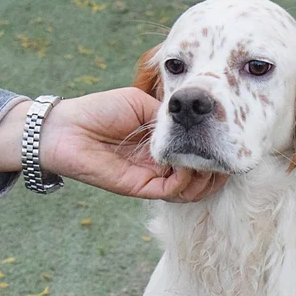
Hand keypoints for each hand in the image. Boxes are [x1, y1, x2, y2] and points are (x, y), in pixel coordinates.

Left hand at [0, 89, 227, 201]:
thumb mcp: (142, 103)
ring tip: (212, 161)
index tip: (228, 138)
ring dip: (205, 177)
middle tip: (227, 155)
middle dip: (216, 168)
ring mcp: (153, 178)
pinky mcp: (141, 188)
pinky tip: (188, 165)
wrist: (68, 127)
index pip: (197, 153)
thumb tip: (195, 124)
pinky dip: (185, 182)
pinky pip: (172, 192)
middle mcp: (161, 164)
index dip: (213, 149)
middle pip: (200, 176)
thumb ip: (169, 116)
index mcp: (163, 143)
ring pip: (190, 189)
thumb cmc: (100, 109)